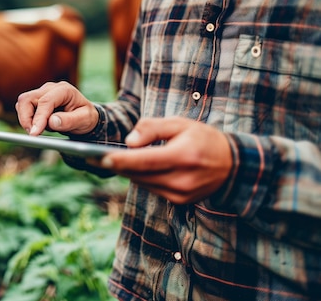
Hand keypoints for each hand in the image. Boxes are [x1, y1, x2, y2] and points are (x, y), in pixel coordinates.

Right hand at [15, 81, 98, 135]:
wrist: (83, 115)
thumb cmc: (85, 116)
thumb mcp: (85, 120)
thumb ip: (69, 121)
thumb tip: (52, 122)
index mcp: (64, 90)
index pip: (46, 101)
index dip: (38, 118)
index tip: (34, 133)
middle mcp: (50, 88)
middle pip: (27, 99)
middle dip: (25, 118)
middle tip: (32, 134)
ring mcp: (42, 93)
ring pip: (22, 103)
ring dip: (26, 119)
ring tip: (40, 130)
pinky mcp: (36, 99)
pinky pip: (24, 108)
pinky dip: (27, 119)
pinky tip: (40, 126)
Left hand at [89, 117, 232, 203]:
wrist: (233, 165)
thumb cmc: (203, 138)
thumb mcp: (180, 124)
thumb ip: (153, 128)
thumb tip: (129, 141)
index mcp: (183, 157)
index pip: (145, 161)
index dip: (121, 160)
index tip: (100, 158)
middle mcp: (182, 179)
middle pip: (139, 174)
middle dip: (116, 166)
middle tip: (90, 158)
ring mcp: (182, 194)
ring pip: (143, 183)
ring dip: (126, 172)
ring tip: (104, 160)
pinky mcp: (180, 201)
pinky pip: (152, 188)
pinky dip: (141, 178)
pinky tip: (130, 168)